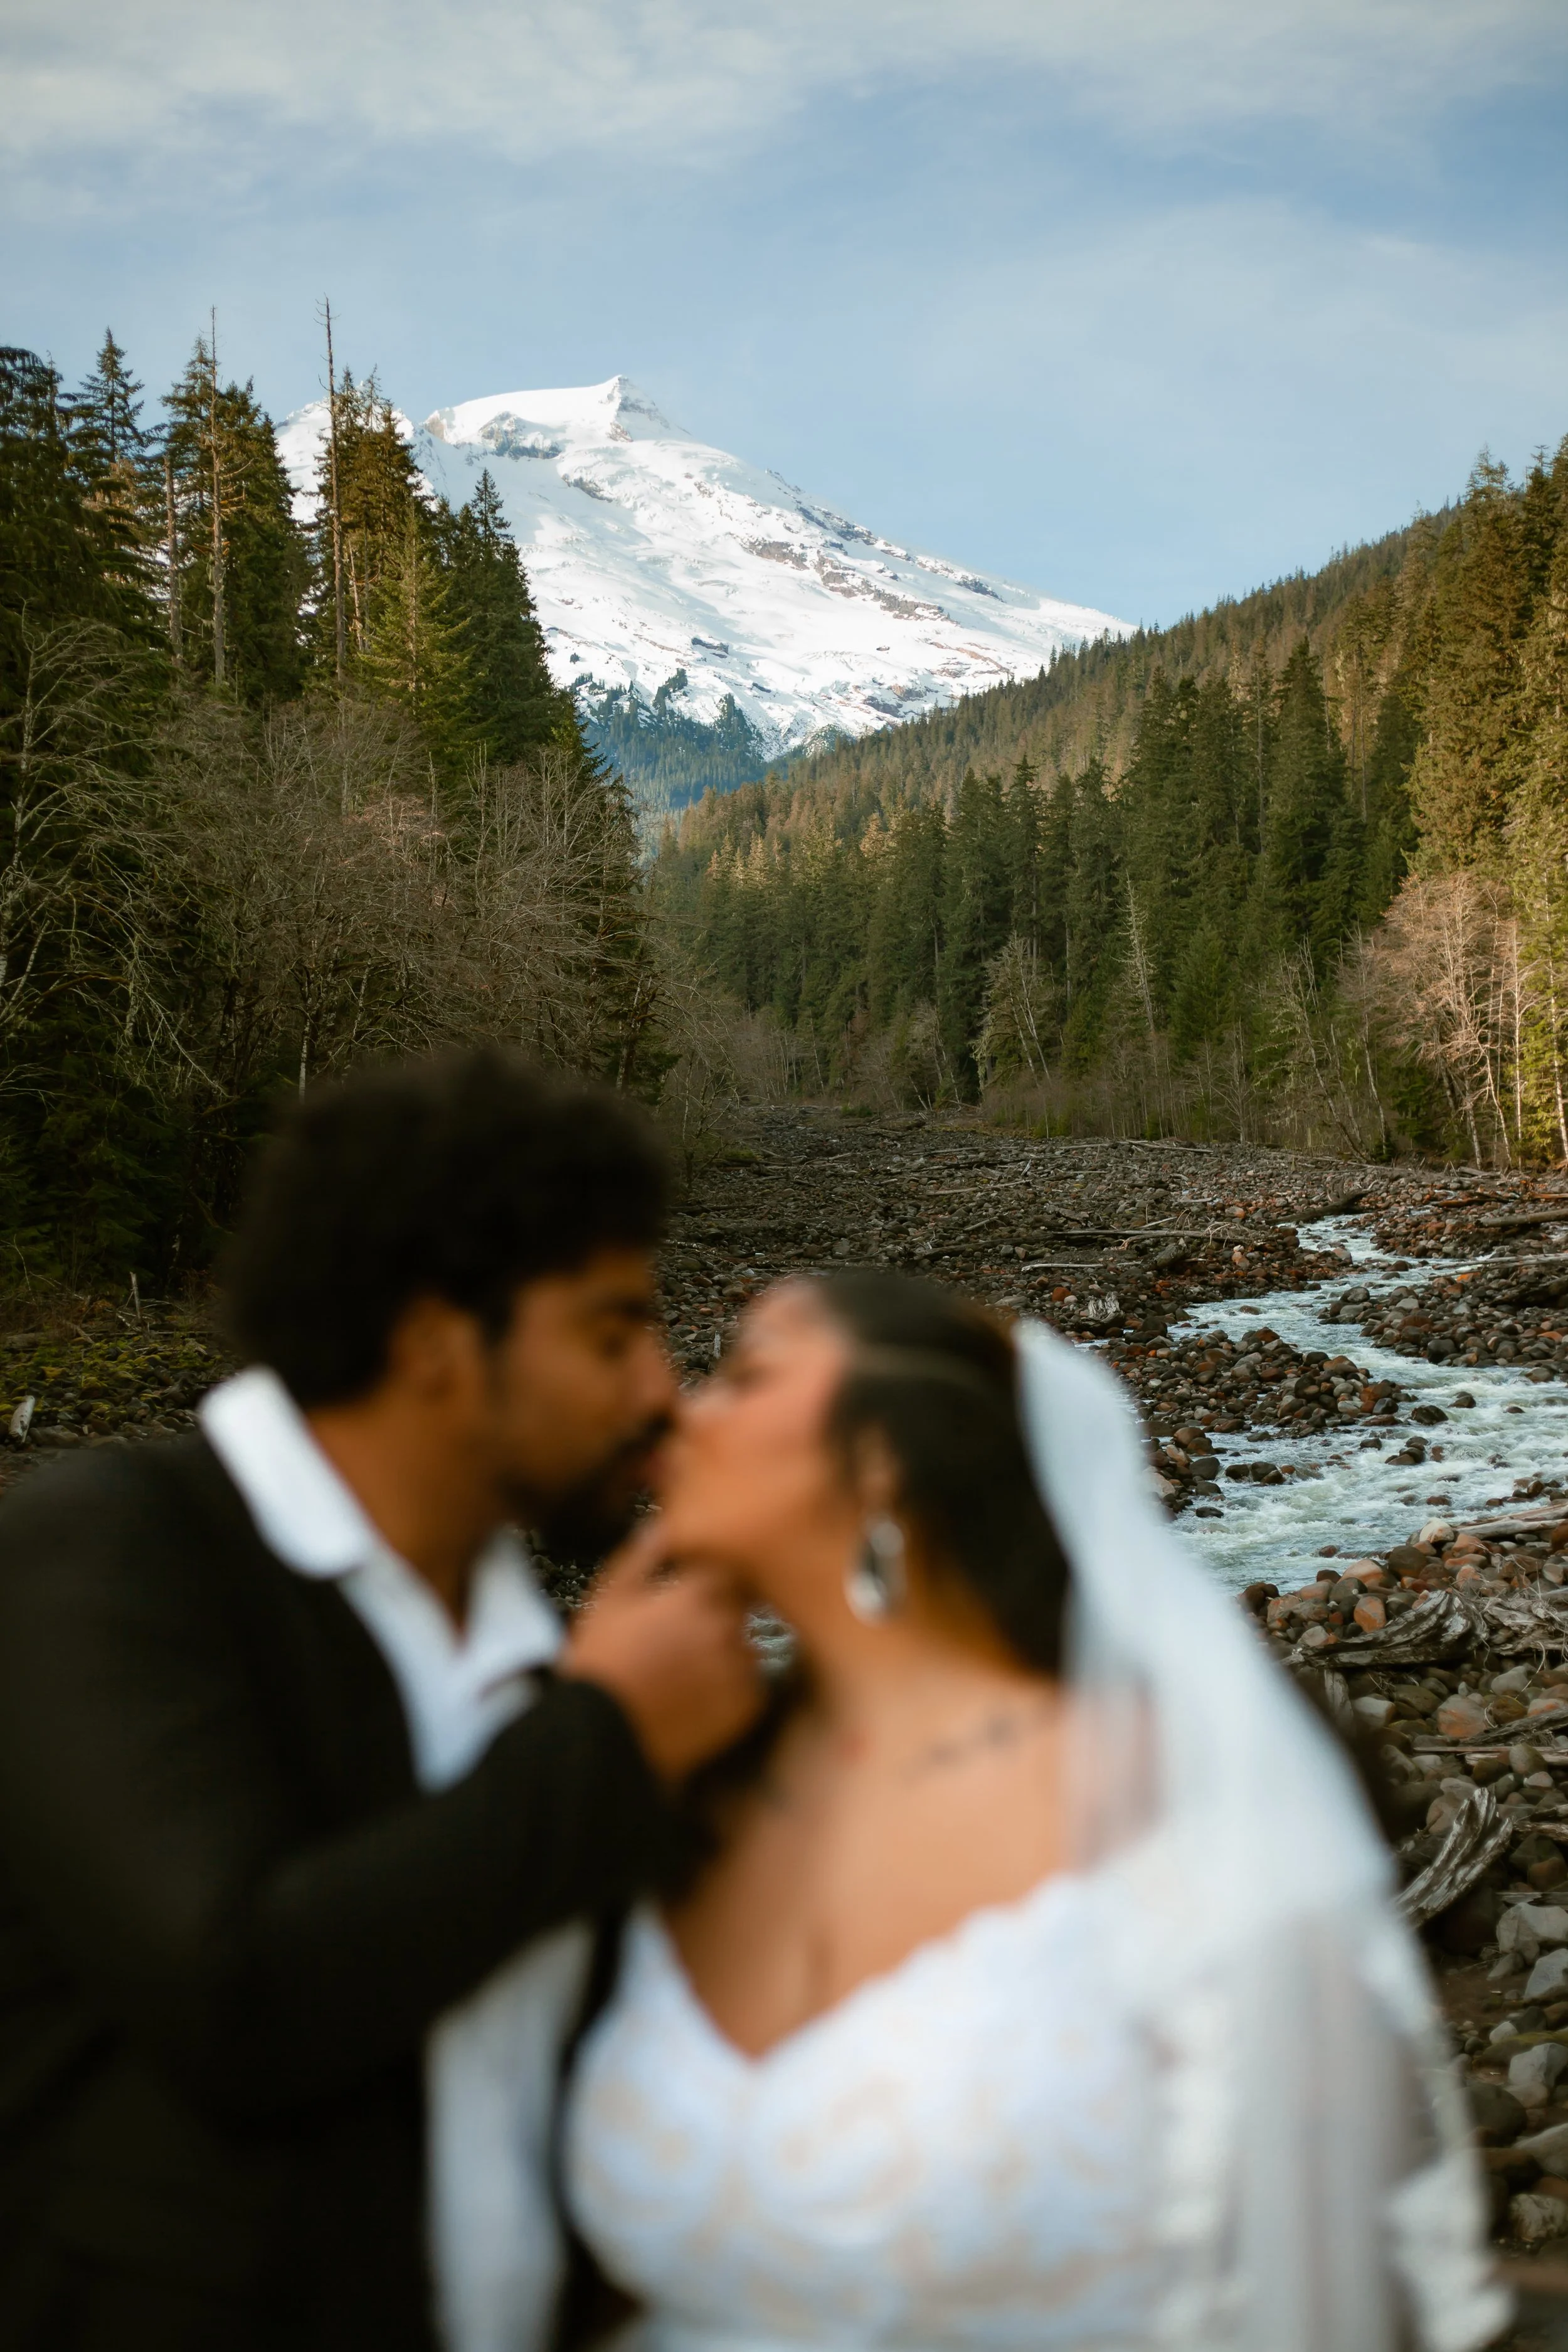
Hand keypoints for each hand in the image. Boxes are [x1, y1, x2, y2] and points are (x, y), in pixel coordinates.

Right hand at [560, 1522, 762, 1782]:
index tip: (692, 1592)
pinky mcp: (748, 1706)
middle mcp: (731, 1625)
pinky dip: (732, 1690)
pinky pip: (751, 1687)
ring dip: (726, 1653)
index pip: (731, 1570)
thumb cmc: (600, 1659)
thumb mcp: (609, 1597)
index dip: (713, 1580)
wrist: (601, 1735)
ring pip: (747, 1647)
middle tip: (679, 1640)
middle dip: (720, 1616)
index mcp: (700, 1591)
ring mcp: (743, 1666)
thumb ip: (643, 1554)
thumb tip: (664, 1523)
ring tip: (683, 1675)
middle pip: (741, 1609)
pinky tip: (695, 1700)